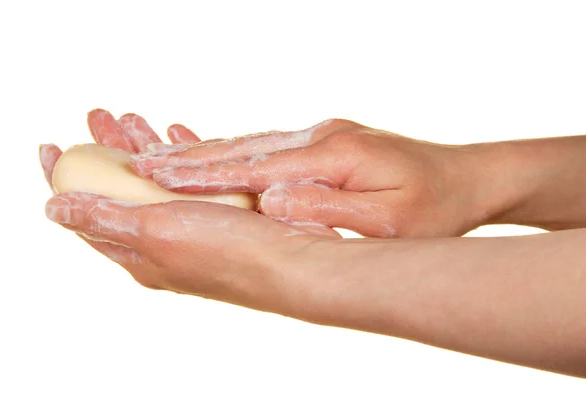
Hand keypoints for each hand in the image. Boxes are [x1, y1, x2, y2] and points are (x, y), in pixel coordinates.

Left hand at [41, 110, 339, 307]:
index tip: (51, 144)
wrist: (295, 266)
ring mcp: (194, 228)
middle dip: (107, 151)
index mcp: (139, 252)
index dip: (65, 178)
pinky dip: (183, 155)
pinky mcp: (222, 215)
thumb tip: (54, 209)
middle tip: (99, 115)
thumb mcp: (156, 233)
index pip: (88, 212)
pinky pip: (194, 180)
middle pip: (123, 190)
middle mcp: (164, 242)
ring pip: (159, 181)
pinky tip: (178, 131)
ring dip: (143, 147)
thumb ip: (104, 218)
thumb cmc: (228, 254)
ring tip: (131, 116)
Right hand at [129, 119, 484, 237]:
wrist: (465, 178)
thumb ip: (327, 209)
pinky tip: (206, 152)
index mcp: (331, 155)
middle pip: (240, 148)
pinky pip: (265, 147)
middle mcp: (319, 137)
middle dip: (185, 156)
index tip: (153, 176)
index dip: (200, 175)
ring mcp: (320, 136)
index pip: (250, 167)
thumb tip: (269, 201)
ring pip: (248, 144)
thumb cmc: (433, 208)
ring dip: (201, 151)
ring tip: (155, 154)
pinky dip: (229, 151)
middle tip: (135, 158)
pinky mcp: (324, 143)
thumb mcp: (388, 219)